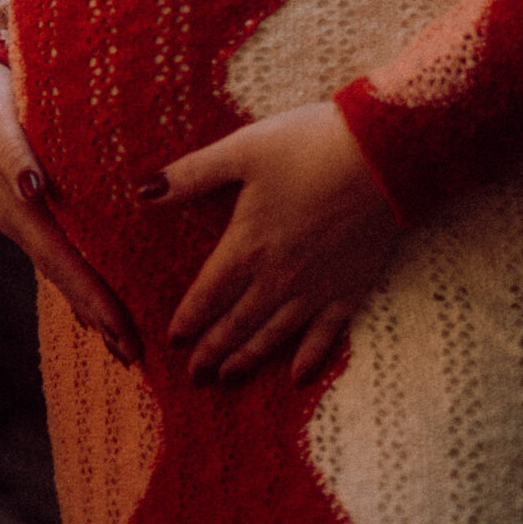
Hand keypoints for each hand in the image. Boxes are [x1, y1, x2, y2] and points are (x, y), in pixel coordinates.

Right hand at [0, 61, 140, 367]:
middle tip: (135, 356)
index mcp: (18, 211)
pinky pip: (61, 252)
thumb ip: (16, 156)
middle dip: (99, 317)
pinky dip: (80, 279)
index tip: (124, 331)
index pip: (64, 264)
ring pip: (64, 271)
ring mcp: (24, 219)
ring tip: (122, 341)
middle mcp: (21, 223)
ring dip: (92, 306)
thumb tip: (33, 190)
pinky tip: (97, 295)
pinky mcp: (30, 206)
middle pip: (66, 279)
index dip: (93, 299)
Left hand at [147, 100, 399, 386]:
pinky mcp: (350, 287)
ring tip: (229, 378)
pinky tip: (298, 377)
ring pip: (274, 334)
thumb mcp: (242, 150)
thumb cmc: (308, 145)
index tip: (174, 339)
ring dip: (249, 358)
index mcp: (247, 244)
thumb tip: (142, 191)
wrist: (381, 156)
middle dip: (212, 349)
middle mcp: (278, 277)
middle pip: (238, 322)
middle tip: (194, 375)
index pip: (209, 292)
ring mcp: (316, 287)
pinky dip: (309, 358)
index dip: (189, 318)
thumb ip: (192, 174)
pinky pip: (325, 334)